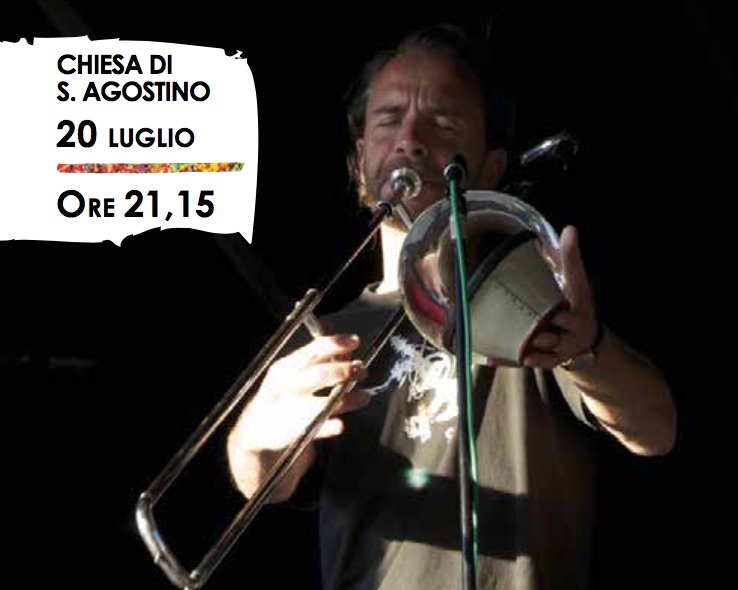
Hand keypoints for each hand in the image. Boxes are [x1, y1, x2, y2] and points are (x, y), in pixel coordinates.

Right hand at [227, 334, 369, 498]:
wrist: (256, 429)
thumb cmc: (283, 394)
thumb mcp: (296, 372)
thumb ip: (322, 359)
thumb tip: (349, 346)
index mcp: (286, 367)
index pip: (312, 350)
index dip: (336, 344)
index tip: (355, 340)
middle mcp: (286, 387)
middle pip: (318, 375)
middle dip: (343, 371)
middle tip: (362, 370)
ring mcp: (289, 411)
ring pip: (323, 404)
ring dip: (348, 399)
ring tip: (365, 396)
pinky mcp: (293, 433)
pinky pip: (316, 429)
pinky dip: (330, 426)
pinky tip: (340, 425)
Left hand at [522, 225, 598, 368]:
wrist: (584, 342)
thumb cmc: (575, 305)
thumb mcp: (578, 283)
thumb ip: (571, 258)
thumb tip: (570, 228)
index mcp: (577, 315)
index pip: (573, 315)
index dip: (567, 316)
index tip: (558, 314)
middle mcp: (568, 335)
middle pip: (556, 338)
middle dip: (546, 336)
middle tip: (535, 333)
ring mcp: (556, 351)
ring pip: (543, 353)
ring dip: (530, 350)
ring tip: (518, 348)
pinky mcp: (543, 360)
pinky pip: (524, 362)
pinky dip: (508, 361)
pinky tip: (490, 358)